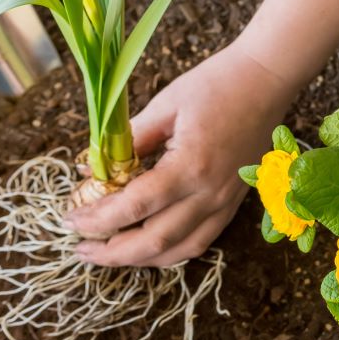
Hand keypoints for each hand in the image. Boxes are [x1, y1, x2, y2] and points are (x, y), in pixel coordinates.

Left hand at [70, 42, 298, 267]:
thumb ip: (128, 142)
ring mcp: (225, 203)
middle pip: (155, 241)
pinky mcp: (233, 203)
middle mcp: (210, 194)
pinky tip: (148, 248)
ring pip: (179, 251)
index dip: (97, 218)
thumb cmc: (216, 85)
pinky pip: (200, 241)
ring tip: (109, 254)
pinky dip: (170, 252)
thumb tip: (91, 170)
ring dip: (140, 260)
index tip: (71, 217)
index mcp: (190, 167)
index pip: (134, 207)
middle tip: (81, 248)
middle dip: (113, 252)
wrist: (268, 80)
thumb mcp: (164, 106)